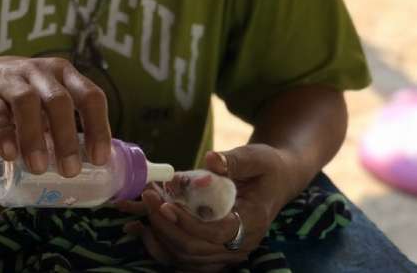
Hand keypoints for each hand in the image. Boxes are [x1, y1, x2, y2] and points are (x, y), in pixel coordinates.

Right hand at [0, 56, 111, 176]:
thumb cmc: (28, 97)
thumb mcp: (51, 100)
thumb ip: (68, 124)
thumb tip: (92, 166)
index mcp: (65, 74)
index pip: (90, 96)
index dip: (98, 127)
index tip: (99, 159)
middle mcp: (41, 72)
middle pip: (58, 100)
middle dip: (66, 138)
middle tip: (69, 171)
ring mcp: (12, 79)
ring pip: (26, 102)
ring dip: (34, 137)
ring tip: (38, 168)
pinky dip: (3, 134)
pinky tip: (10, 155)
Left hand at [117, 144, 294, 271]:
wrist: (275, 181)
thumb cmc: (266, 168)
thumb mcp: (257, 157)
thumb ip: (235, 160)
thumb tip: (211, 160)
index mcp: (252, 222)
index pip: (215, 232)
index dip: (187, 222)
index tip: (164, 204)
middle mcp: (239, 245)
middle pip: (194, 248)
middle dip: (164, 225)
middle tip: (146, 196)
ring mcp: (225, 252)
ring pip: (185, 257)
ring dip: (159, 235)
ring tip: (141, 209)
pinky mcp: (213, 251)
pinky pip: (182, 258)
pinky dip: (160, 245)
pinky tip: (142, 228)